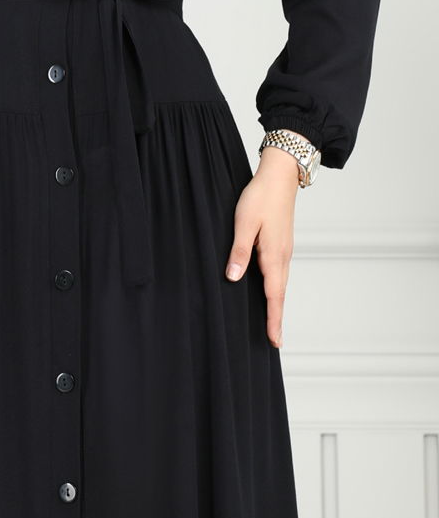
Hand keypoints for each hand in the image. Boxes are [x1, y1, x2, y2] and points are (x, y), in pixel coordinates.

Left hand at [224, 143, 302, 348]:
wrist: (279, 176)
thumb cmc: (260, 197)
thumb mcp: (244, 223)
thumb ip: (239, 251)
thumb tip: (234, 278)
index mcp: (274, 255)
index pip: (274, 296)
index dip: (273, 319)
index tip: (275, 341)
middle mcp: (282, 256)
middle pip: (279, 294)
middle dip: (276, 318)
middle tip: (274, 341)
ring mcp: (283, 250)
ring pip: (280, 283)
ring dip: (276, 304)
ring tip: (272, 322)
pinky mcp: (280, 243)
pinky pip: (278, 272)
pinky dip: (276, 288)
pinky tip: (270, 290)